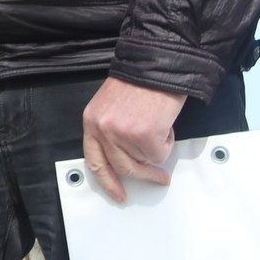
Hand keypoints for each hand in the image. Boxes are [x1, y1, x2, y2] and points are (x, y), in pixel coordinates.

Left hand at [81, 77, 188, 201]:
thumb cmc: (139, 83)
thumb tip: (125, 158)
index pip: (94, 160)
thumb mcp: (112, 106)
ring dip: (157, 149)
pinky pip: (160, 153)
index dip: (107, 181)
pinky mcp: (144, 135)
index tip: (117, 193)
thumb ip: (112, 131)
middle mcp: (103, 129)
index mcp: (92, 121)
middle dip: (143, 175)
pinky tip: (164, 123)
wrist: (157, 66)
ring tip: (161, 129)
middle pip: (122, 167)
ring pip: (145, 160)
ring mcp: (122, 134)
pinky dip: (167, 142)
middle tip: (158, 178)